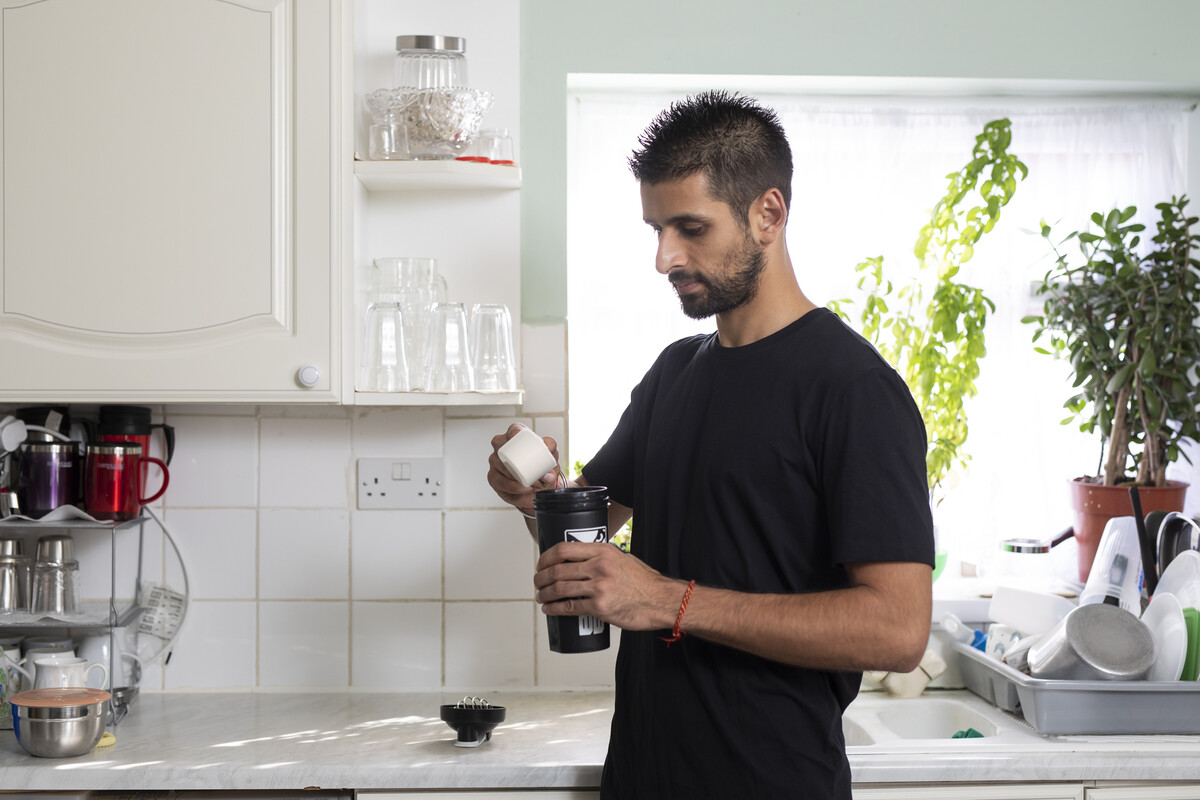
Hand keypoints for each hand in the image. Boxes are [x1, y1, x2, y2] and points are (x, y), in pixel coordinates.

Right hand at [487, 423, 559, 508]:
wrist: (540, 489)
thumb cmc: (543, 468)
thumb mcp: (551, 457)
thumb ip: (552, 449)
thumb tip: (549, 450)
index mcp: (516, 438)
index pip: (513, 430)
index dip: (514, 431)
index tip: (517, 435)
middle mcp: (502, 447)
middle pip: (501, 447)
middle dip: (519, 462)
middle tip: (540, 474)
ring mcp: (495, 462)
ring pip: (502, 466)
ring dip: (519, 477)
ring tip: (536, 483)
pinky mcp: (493, 478)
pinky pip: (501, 482)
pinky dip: (514, 486)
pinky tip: (524, 488)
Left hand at [534, 542, 684, 631]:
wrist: (661, 601)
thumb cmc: (644, 582)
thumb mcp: (623, 559)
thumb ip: (603, 557)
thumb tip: (582, 561)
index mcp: (603, 551)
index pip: (564, 549)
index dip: (546, 557)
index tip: (541, 564)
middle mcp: (599, 566)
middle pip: (558, 569)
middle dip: (541, 577)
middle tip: (538, 582)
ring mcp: (599, 587)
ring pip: (560, 588)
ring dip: (545, 594)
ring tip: (541, 597)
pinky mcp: (600, 607)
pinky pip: (570, 607)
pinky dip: (554, 608)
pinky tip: (549, 609)